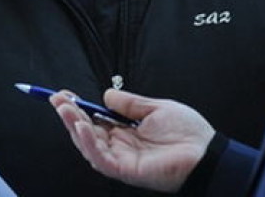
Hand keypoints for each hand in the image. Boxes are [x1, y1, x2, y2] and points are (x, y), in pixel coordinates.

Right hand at [51, 89, 214, 193]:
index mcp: (127, 131)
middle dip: (70, 115)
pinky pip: (101, 159)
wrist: (206, 152)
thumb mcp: (156, 108)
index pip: (95, 119)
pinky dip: (89, 144)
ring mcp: (122, 159)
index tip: (64, 93)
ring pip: (89, 146)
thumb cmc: (188, 132)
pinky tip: (81, 129)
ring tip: (65, 110)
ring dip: (74, 128)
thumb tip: (106, 95)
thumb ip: (130, 103)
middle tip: (58, 99)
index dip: (78, 107)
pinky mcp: (126, 170)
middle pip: (86, 132)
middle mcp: (120, 146)